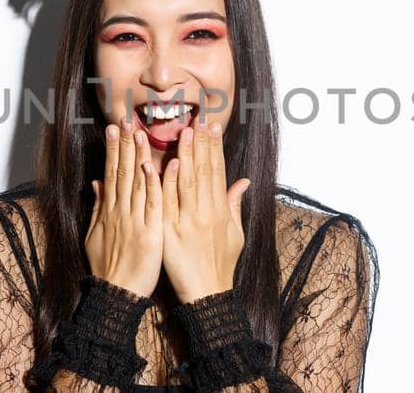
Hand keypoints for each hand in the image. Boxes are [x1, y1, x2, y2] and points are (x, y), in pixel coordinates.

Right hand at [86, 113, 165, 296]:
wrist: (117, 293)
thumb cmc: (108, 267)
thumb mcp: (95, 235)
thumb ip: (98, 208)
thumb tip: (96, 184)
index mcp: (109, 211)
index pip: (111, 173)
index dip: (114, 150)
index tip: (115, 128)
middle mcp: (120, 212)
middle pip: (122, 172)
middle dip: (124, 145)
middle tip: (125, 120)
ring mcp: (135, 221)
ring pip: (137, 183)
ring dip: (138, 156)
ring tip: (138, 132)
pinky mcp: (150, 232)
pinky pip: (154, 204)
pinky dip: (155, 184)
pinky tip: (157, 166)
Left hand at [161, 111, 252, 302]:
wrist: (207, 294)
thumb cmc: (221, 265)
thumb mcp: (235, 233)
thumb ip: (235, 204)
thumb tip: (243, 181)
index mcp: (220, 210)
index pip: (218, 171)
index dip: (215, 148)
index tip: (212, 126)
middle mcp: (206, 212)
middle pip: (204, 171)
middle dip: (202, 143)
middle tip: (199, 119)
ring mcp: (188, 221)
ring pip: (188, 181)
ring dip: (186, 155)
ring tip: (185, 131)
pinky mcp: (171, 232)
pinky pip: (169, 203)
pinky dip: (169, 182)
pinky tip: (169, 163)